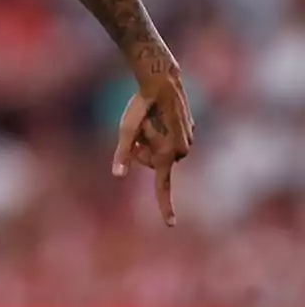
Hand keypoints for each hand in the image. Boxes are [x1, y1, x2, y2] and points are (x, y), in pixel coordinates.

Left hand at [112, 72, 193, 226]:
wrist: (162, 82)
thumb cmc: (141, 106)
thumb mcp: (127, 130)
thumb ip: (123, 153)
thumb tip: (118, 175)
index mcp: (167, 155)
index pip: (163, 186)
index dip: (165, 207)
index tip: (170, 224)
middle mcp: (182, 152)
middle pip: (154, 163)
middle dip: (143, 150)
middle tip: (140, 129)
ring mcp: (188, 141)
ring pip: (163, 150)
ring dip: (153, 140)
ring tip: (150, 120)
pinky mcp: (189, 131)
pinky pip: (170, 139)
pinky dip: (162, 132)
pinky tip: (159, 116)